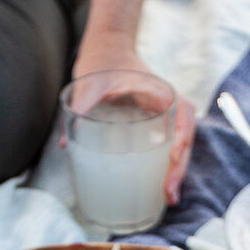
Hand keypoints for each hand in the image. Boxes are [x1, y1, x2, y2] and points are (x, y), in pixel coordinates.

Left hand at [69, 43, 194, 205]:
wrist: (107, 52)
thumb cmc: (102, 63)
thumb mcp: (90, 83)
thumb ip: (81, 107)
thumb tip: (66, 143)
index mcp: (160, 91)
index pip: (183, 115)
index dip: (182, 138)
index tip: (173, 157)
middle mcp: (168, 106)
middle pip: (184, 139)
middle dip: (179, 168)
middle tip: (169, 193)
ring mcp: (165, 119)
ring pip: (179, 148)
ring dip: (176, 173)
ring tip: (169, 198)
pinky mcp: (156, 128)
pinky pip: (168, 149)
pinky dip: (167, 169)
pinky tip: (160, 190)